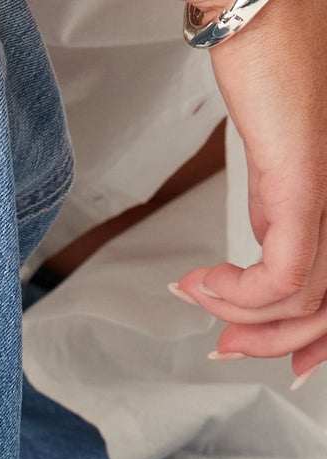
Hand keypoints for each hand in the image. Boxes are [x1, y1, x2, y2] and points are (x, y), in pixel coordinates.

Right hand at [172, 0, 326, 384]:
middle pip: (326, 310)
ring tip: (200, 296)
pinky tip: (203, 281)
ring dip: (239, 315)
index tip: (289, 368)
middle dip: (270, 344)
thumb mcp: (276, 161)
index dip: (317, 343)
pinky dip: (236, 293)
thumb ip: (278, 211)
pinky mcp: (306, 184)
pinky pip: (284, 277)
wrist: (261, 8)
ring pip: (304, 302)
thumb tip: (259, 259)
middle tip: (224, 344)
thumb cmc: (273, 61)